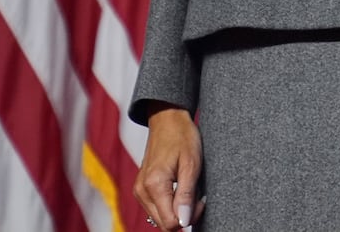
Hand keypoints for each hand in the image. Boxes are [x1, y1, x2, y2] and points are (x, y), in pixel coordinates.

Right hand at [135, 106, 202, 228]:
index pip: (170, 222)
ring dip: (176, 210)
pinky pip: (156, 208)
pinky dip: (169, 204)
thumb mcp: (191, 165)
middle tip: (197, 195)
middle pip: (163, 224)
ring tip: (188, 189)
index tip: (200, 201)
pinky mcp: (141, 189)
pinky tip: (179, 189)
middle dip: (183, 216)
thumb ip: (186, 195)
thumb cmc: (181, 136)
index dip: (189, 218)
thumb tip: (184, 222)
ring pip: (160, 218)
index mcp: (153, 185)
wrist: (167, 119)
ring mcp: (139, 190)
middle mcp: (142, 191)